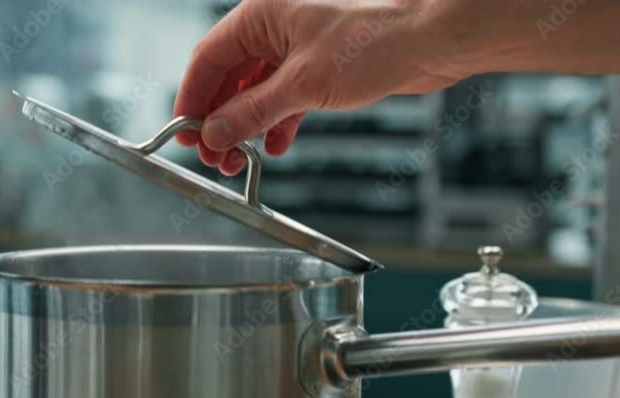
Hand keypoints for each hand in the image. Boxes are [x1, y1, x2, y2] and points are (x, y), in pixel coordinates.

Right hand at [173, 0, 471, 174]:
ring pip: (256, 90)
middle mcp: (276, 26)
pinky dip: (276, 122)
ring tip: (239, 160)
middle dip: (220, 120)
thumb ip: (253, 111)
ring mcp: (298, 46)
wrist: (433, 38)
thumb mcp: (303, 84)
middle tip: (214, 156)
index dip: (192, 99)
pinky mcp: (321, 66)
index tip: (185, 133)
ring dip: (245, 126)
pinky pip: (284, 97)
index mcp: (261, 13)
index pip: (208, 58)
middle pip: (229, 77)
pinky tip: (273, 145)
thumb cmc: (377, 38)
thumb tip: (217, 132)